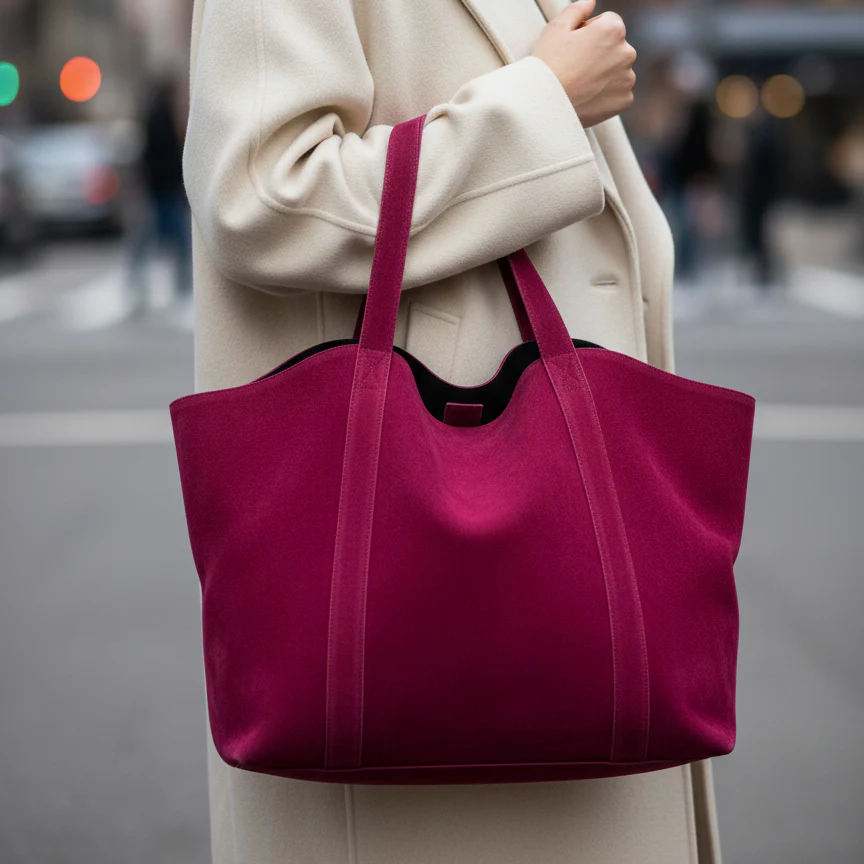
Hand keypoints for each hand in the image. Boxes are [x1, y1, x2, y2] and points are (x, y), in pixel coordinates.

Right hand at [531, 0, 636, 127]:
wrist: (545, 106)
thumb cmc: (548, 66)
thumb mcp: (556, 29)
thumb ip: (577, 9)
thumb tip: (591, 2)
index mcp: (613, 30)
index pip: (608, 23)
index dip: (589, 33)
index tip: (574, 47)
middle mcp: (627, 52)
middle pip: (615, 47)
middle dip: (600, 53)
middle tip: (575, 67)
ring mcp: (627, 79)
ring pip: (617, 71)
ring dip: (604, 74)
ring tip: (580, 84)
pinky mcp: (624, 100)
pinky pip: (619, 93)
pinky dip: (606, 95)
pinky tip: (588, 97)